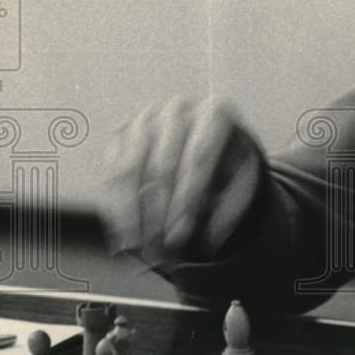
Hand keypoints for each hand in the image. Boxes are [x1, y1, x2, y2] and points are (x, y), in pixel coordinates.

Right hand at [99, 97, 264, 264]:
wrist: (209, 138)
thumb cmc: (227, 161)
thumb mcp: (243, 180)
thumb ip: (231, 206)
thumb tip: (210, 238)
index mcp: (215, 113)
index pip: (198, 155)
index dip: (188, 197)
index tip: (182, 231)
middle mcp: (179, 110)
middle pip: (163, 163)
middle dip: (160, 210)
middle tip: (160, 244)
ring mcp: (147, 118)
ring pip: (131, 167)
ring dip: (131, 210)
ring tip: (138, 243)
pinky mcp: (123, 131)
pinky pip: (112, 168)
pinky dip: (114, 201)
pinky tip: (122, 227)